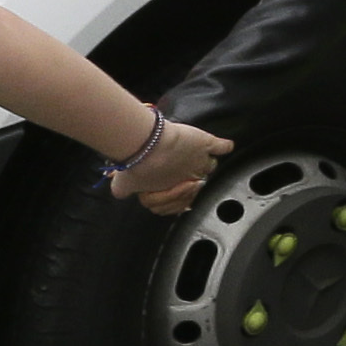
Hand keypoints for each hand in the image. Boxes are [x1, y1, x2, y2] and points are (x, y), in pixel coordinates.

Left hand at [104, 115, 230, 213]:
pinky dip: (224, 146)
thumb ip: (123, 190)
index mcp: (173, 191)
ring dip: (205, 165)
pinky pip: (221, 147)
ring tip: (200, 159)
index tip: (171, 189)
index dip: (174, 196)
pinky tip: (226, 146)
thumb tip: (119, 193)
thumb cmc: (137, 167)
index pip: (181, 201)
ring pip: (210, 168)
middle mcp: (190, 179)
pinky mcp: (205, 144)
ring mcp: (199, 162)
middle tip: (183, 174)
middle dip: (190, 181)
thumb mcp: (123, 184)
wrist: (146, 146)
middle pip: (198, 185)